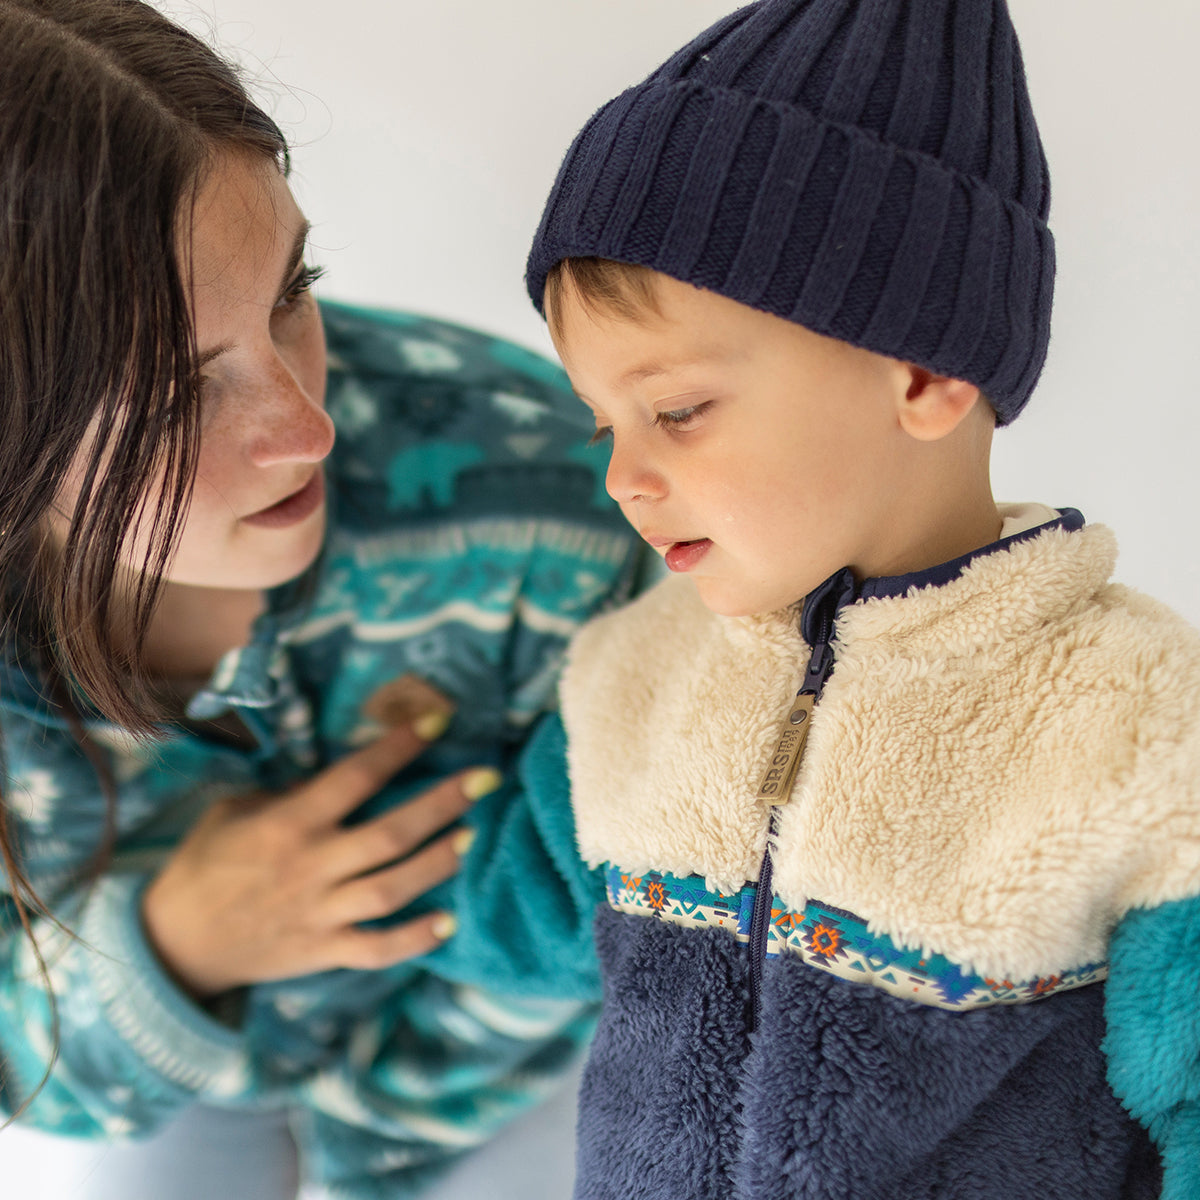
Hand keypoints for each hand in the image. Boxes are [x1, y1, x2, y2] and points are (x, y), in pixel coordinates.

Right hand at [141, 719, 496, 997]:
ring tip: (474, 836)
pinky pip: (377, 950)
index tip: (439, 721)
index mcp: (288, 825)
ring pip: (392, 889)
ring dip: (439, 863)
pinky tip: (450, 922)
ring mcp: (320, 914)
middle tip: (488, 778)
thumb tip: (345, 771)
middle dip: (443, 804)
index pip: (355, 778)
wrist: (175, 942)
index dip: (399, 747)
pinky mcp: (324, 952)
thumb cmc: (207, 862)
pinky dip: (414, 940)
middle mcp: (311, 868)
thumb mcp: (234, 810)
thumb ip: (289, 793)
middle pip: (390, 834)